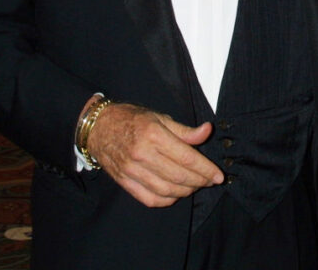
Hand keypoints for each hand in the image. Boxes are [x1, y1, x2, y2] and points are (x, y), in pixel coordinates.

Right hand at [87, 102, 223, 207]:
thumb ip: (185, 130)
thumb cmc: (132, 120)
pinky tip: (177, 193)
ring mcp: (132, 170)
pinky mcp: (125, 182)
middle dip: (200, 181)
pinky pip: (151, 199)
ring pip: (167, 190)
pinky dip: (168, 199)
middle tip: (210, 180)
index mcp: (154, 135)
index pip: (187, 158)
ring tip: (196, 185)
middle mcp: (142, 154)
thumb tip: (207, 131)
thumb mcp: (160, 117)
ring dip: (186, 191)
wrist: (99, 128)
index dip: (206, 169)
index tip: (218, 175)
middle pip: (179, 176)